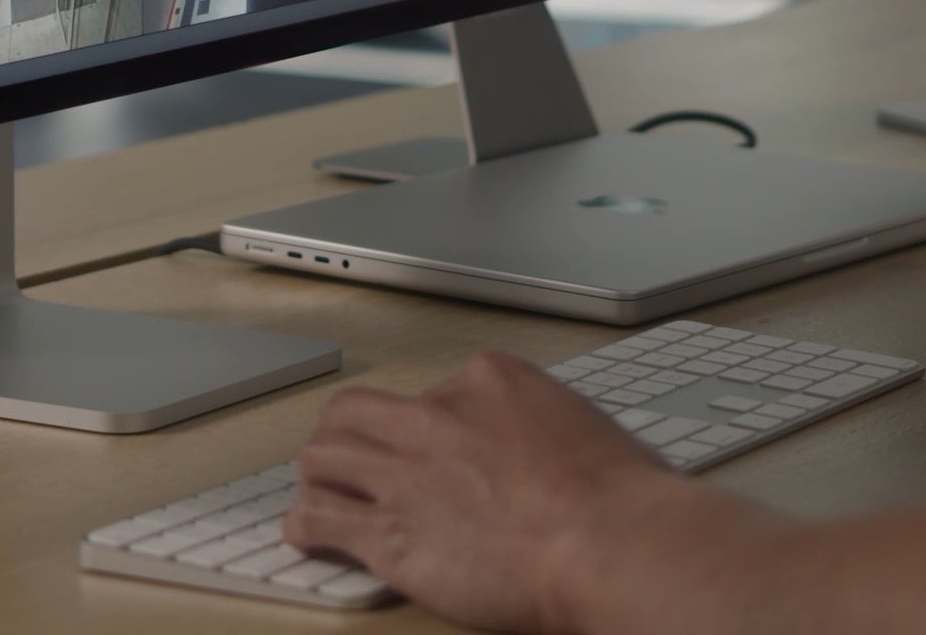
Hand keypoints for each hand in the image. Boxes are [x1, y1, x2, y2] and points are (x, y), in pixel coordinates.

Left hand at [286, 353, 711, 630]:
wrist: (609, 543)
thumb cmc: (619, 498)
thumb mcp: (581, 426)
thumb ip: (541, 429)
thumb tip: (542, 451)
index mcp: (487, 382)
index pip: (430, 391)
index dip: (427, 425)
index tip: (433, 449)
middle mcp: (435, 417)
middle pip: (356, 411)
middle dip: (347, 433)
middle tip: (349, 456)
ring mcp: (406, 474)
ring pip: (324, 456)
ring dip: (320, 474)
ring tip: (320, 490)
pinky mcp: (389, 535)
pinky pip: (319, 519)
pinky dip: (306, 524)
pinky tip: (306, 531)